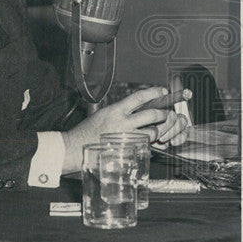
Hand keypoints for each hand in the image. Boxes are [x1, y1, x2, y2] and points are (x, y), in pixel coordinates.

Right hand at [60, 87, 189, 172]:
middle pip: (152, 114)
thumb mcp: (102, 115)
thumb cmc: (86, 132)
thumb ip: (119, 111)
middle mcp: (122, 122)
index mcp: (115, 110)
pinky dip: (149, 144)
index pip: (139, 97)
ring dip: (157, 131)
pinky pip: (146, 146)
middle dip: (163, 114)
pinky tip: (145, 143)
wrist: (75, 147)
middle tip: (166, 115)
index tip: (163, 91)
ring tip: (155, 131)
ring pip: (153, 132)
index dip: (154, 92)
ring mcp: (126, 137)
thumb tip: (135, 109)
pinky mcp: (128, 150)